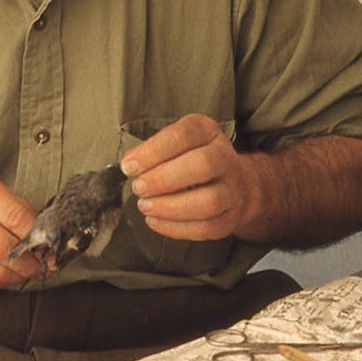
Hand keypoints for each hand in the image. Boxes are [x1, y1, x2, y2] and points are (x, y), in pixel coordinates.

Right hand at [0, 168, 41, 286]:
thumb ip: (21, 214)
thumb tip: (47, 244)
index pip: (15, 216)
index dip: (38, 236)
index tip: (48, 245)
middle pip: (2, 247)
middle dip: (29, 262)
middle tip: (40, 264)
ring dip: (17, 275)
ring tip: (25, 271)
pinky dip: (0, 280)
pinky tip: (5, 272)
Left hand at [121, 113, 253, 240]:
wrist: (227, 182)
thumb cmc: (187, 159)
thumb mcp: (170, 144)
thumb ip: (149, 152)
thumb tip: (131, 166)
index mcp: (206, 132)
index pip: (183, 135)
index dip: (153, 151)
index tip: (129, 166)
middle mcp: (225, 157)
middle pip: (203, 165)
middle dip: (163, 179)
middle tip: (138, 187)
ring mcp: (232, 188)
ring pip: (209, 201)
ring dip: (170, 207)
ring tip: (145, 206)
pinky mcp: (230, 216)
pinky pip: (207, 227)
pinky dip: (176, 228)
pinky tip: (154, 220)